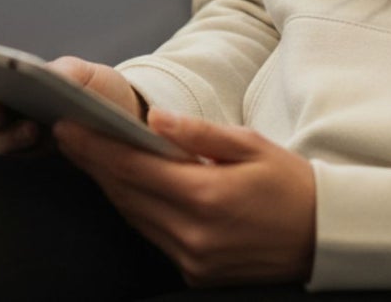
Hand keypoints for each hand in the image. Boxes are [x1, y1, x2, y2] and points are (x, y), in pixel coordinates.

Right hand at [0, 56, 144, 156]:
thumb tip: (39, 74)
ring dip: (5, 137)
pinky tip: (41, 141)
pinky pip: (9, 167)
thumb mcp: (82, 74)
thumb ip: (60, 71)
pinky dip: (21, 154)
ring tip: (33, 126)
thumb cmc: (95, 90)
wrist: (123, 121)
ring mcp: (9, 145)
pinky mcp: (27, 167)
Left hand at [55, 111, 316, 285]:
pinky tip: (126, 186)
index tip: (69, 128)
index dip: (97, 148)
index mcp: (207, 197)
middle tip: (68, 135)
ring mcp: (191, 259)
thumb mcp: (251, 144)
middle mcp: (192, 234)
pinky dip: (135, 207)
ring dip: (110, 186)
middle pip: (127, 194)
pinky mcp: (194, 272)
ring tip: (88, 155)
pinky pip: (153, 235)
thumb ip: (199, 133)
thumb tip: (154, 118)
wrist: (322, 235)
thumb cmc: (290, 183)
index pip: (135, 169)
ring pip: (135, 217)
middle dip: (94, 163)